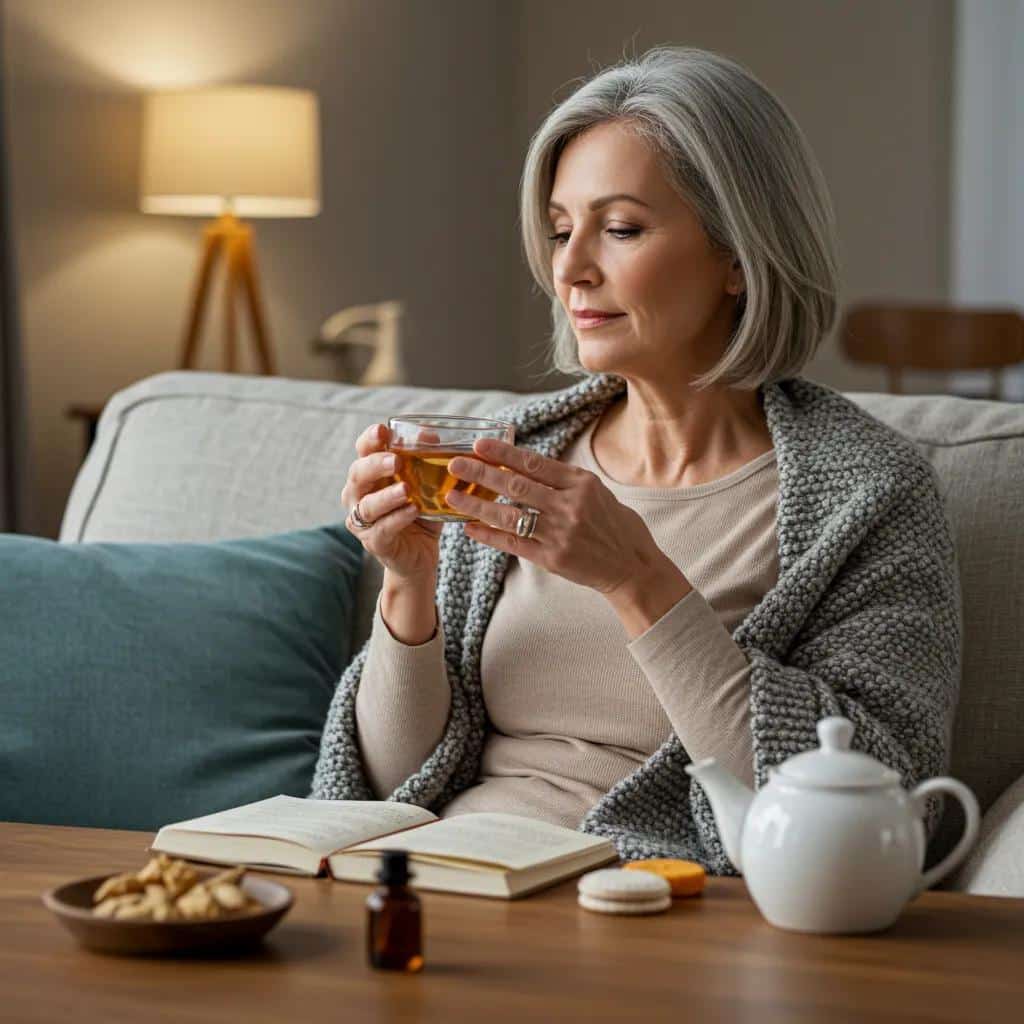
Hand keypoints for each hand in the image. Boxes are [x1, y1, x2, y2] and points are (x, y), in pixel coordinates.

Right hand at [340, 422, 442, 581]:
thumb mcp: (426, 485)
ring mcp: (362, 521)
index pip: (363, 451)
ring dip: (387, 496)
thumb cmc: (419, 513)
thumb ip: (427, 462)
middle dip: (376, 465)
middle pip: (357, 474)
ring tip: (406, 489)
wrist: (419, 555)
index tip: (383, 430)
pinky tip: (413, 511)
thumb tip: (434, 438)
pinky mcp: (374, 542)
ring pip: (367, 505)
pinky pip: (383, 529)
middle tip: (397, 461)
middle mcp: (358, 495)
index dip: (370, 439)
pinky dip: (398, 518)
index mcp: (369, 474)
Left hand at [445, 437, 668, 595]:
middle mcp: (570, 505)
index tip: (479, 445)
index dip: (504, 452)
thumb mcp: (598, 492)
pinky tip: (469, 529)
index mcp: (581, 483)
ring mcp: (560, 533)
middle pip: (516, 484)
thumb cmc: (616, 526)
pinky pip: (513, 544)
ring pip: (509, 515)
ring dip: (477, 505)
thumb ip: (565, 481)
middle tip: (455, 464)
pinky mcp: (553, 558)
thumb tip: (528, 465)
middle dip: (481, 473)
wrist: (633, 567)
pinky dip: (489, 536)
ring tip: (453, 496)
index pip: (535, 463)